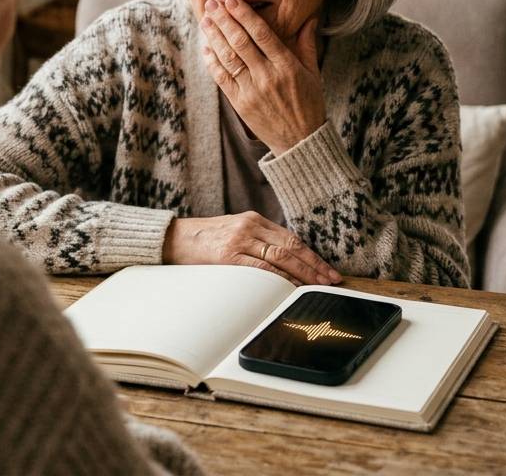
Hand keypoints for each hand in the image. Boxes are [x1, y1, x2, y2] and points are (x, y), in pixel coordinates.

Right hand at [161, 212, 341, 285]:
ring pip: (280, 257)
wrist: (173, 238)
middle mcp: (250, 226)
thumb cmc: (203, 240)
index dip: (312, 255)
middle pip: (291, 247)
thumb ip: (256, 240)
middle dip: (314, 265)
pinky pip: (261, 267)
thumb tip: (284, 262)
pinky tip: (291, 286)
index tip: (327, 269)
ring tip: (318, 285)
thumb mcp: (233, 231)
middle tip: (332, 279)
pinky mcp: (228, 255)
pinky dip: (279, 278)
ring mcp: (239, 240)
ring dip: (303, 273)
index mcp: (253, 220)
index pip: (290, 239)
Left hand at [200, 0, 325, 154]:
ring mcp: (251, 90)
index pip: (262, 34)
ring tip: (206, 20)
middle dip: (224, 20)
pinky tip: (207, 47)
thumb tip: (310, 18)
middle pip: (241, 42)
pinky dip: (213, 62)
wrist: (299, 140)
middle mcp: (267, 76)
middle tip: (212, 3)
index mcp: (287, 66)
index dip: (245, 15)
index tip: (232, 0)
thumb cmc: (309, 104)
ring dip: (215, 37)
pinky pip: (222, 78)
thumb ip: (307, 45)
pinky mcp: (240, 103)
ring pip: (229, 58)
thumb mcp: (313, 73)